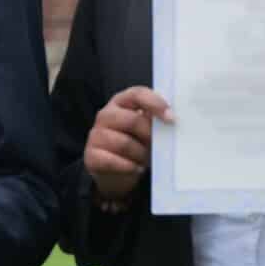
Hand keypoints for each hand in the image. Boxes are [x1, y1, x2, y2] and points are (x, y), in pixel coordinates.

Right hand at [85, 86, 171, 211]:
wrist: (117, 171)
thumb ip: (156, 120)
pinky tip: (136, 168)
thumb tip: (173, 120)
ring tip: (145, 159)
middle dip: (149, 136)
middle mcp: (106, 115)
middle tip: (157, 146)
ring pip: (124, 144)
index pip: (137, 94)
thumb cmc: (137, 143)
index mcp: (122, 101)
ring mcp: (96, 135)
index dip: (155, 103)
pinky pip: (112, 161)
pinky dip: (128, 167)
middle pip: (132, 120)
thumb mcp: (147, 129)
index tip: (171, 118)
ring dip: (140, 155)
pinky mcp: (91, 155)